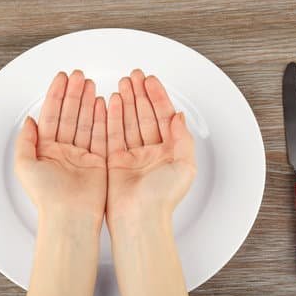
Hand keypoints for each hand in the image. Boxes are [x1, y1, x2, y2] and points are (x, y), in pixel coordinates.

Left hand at [14, 70, 106, 224]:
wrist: (69, 216)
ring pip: (85, 122)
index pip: (52, 115)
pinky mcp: (98, 162)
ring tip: (91, 84)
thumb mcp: (24, 164)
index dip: (56, 95)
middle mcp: (63, 151)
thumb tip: (29, 120)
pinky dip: (102, 119)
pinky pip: (100, 135)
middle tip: (80, 76)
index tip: (62, 78)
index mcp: (45, 150)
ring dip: (88, 102)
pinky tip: (103, 104)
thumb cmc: (46, 196)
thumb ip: (25, 140)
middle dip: (74, 94)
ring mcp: (81, 156)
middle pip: (69, 115)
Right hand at [106, 70, 197, 295]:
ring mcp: (132, 156)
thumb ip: (182, 137)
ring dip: (125, 101)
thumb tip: (179, 116)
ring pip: (128, 120)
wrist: (139, 218)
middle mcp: (151, 152)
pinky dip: (111, 116)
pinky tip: (109, 103)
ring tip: (121, 84)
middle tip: (134, 76)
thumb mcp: (185, 165)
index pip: (162, 116)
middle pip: (144, 114)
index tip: (150, 80)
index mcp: (169, 151)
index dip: (157, 96)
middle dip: (139, 93)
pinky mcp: (115, 161)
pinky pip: (112, 133)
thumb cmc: (162, 199)